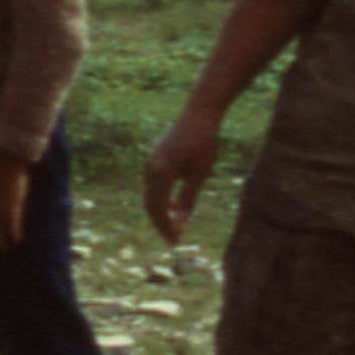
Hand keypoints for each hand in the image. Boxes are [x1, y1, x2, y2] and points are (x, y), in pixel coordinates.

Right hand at [143, 105, 222, 242]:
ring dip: (161, 211)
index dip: (165, 227)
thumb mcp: (200, 173)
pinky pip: (153, 184)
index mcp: (161, 172)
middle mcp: (150, 167)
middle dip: (161, 222)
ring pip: (150, 194)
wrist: (199, 113)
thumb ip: (188, 198)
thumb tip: (180, 222)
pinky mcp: (154, 157)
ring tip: (175, 226)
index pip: (158, 208)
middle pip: (150, 204)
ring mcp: (150, 161)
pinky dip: (161, 198)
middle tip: (174, 239)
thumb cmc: (204, 142)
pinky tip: (174, 206)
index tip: (175, 241)